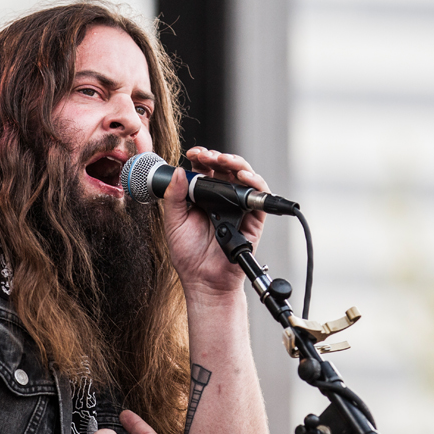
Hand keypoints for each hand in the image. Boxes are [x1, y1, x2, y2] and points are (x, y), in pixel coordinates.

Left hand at [162, 147, 268, 293]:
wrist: (204, 280)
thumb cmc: (189, 255)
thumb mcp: (174, 222)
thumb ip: (174, 197)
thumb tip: (176, 173)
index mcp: (203, 198)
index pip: (206, 170)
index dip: (201, 158)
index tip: (193, 154)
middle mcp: (222, 199)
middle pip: (226, 169)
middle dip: (217, 157)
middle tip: (207, 156)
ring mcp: (238, 207)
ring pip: (244, 176)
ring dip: (236, 163)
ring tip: (224, 160)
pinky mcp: (253, 218)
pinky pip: (259, 195)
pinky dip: (254, 182)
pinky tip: (243, 176)